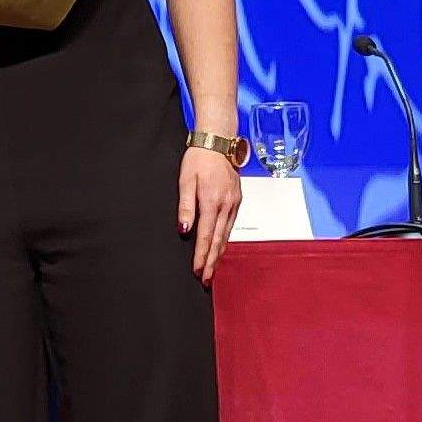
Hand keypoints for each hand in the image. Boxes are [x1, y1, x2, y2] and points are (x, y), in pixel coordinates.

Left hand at [175, 143, 240, 281]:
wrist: (218, 142)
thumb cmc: (199, 159)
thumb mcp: (185, 181)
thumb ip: (185, 207)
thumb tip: (184, 230)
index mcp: (212, 202)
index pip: (205, 237)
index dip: (202, 256)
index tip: (198, 271)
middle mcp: (227, 205)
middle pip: (218, 241)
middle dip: (212, 262)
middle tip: (206, 279)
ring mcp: (234, 203)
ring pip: (226, 235)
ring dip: (219, 253)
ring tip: (213, 269)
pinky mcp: (237, 200)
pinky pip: (231, 225)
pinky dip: (225, 239)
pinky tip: (221, 247)